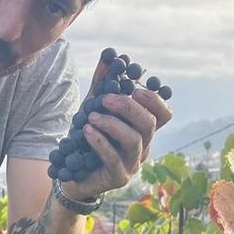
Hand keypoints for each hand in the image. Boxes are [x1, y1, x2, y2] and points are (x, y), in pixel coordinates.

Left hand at [62, 57, 172, 200]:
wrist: (70, 174)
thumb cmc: (86, 140)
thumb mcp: (93, 108)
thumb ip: (102, 85)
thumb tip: (109, 55)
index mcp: (142, 130)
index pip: (163, 114)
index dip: (154, 100)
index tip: (135, 88)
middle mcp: (143, 147)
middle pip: (149, 124)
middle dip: (128, 107)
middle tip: (106, 98)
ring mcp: (133, 164)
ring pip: (134, 140)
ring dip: (112, 124)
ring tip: (91, 116)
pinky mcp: (118, 178)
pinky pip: (114, 158)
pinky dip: (101, 141)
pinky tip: (87, 130)